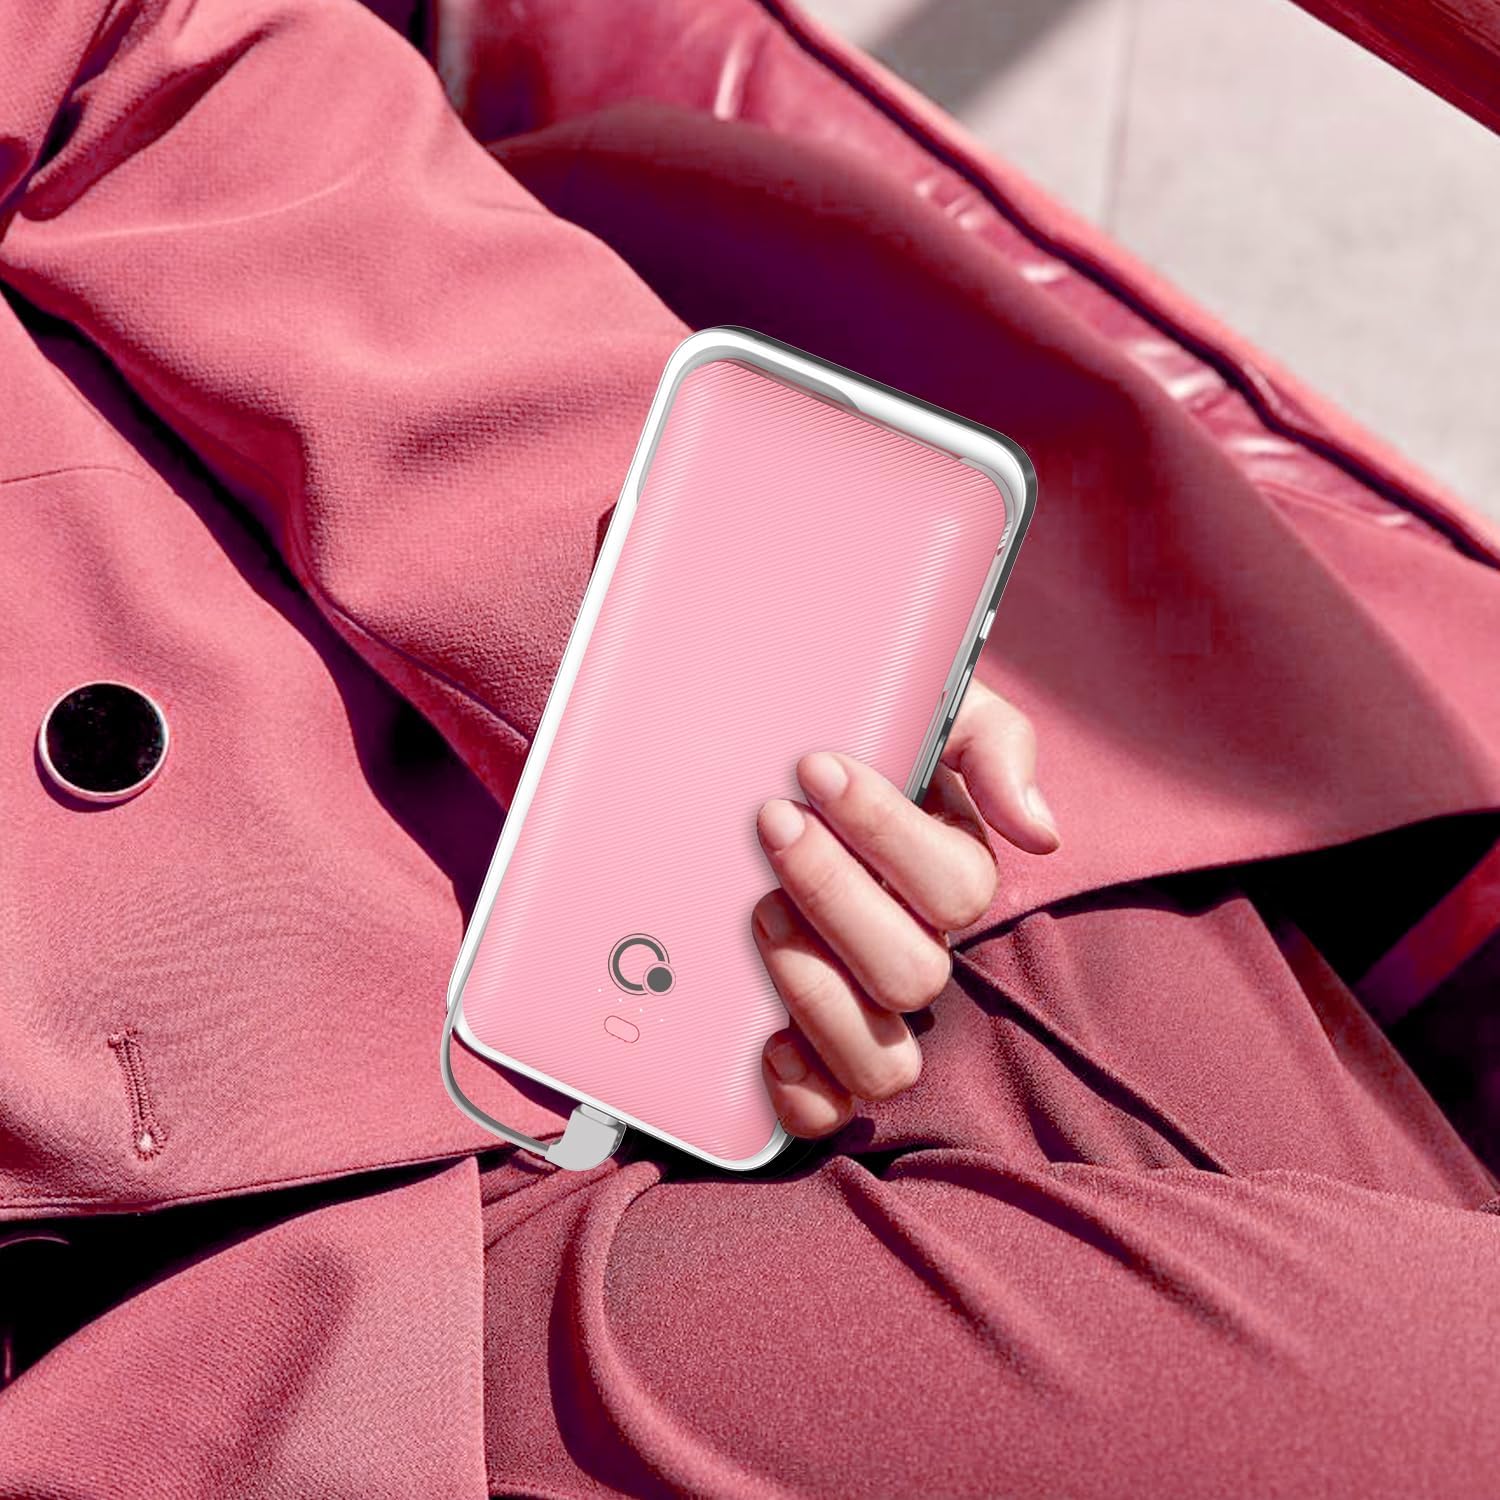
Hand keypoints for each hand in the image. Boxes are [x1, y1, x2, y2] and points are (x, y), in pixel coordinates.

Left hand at [753, 675, 1059, 1137]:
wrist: (778, 761)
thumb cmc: (861, 743)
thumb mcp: (932, 716)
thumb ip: (994, 745)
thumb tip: (1039, 831)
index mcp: (948, 879)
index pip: (954, 885)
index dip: (885, 831)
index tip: (814, 766)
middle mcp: (914, 952)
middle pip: (914, 972)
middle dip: (836, 895)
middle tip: (773, 825)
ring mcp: (865, 1010)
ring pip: (882, 1057)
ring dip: (817, 991)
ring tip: (759, 912)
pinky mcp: (808, 1053)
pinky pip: (825, 1109)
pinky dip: (799, 1089)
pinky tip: (761, 1036)